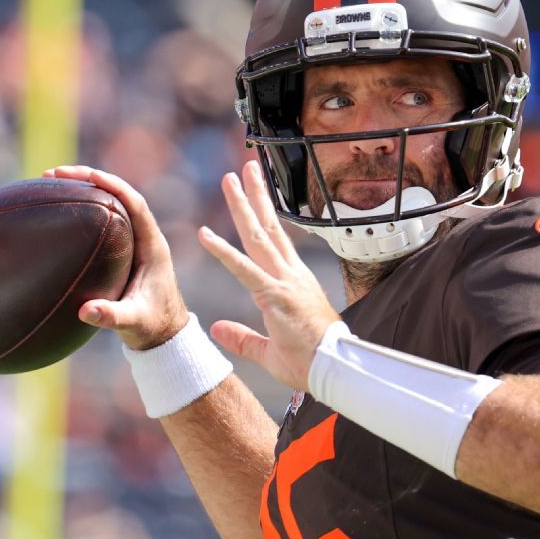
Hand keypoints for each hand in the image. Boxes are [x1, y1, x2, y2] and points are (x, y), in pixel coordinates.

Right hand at [43, 165, 188, 350]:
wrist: (165, 335)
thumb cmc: (153, 327)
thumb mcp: (133, 322)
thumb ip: (112, 316)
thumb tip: (86, 311)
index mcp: (153, 246)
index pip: (135, 203)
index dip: (113, 185)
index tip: (86, 174)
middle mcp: (145, 238)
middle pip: (119, 195)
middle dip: (89, 179)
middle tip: (54, 173)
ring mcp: (135, 243)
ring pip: (111, 205)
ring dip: (85, 190)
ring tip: (51, 182)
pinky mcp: (124, 251)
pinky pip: (104, 220)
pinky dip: (84, 210)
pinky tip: (60, 209)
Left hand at [200, 160, 340, 391]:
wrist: (335, 369)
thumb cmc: (311, 362)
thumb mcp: (270, 351)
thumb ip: (242, 337)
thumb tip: (217, 328)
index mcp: (293, 282)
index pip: (276, 240)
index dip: (264, 214)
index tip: (255, 193)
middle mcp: (290, 275)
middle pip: (268, 227)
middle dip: (255, 196)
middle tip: (244, 169)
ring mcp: (283, 282)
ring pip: (258, 236)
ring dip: (242, 206)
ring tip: (230, 180)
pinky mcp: (275, 296)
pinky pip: (244, 269)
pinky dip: (222, 251)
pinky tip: (205, 235)